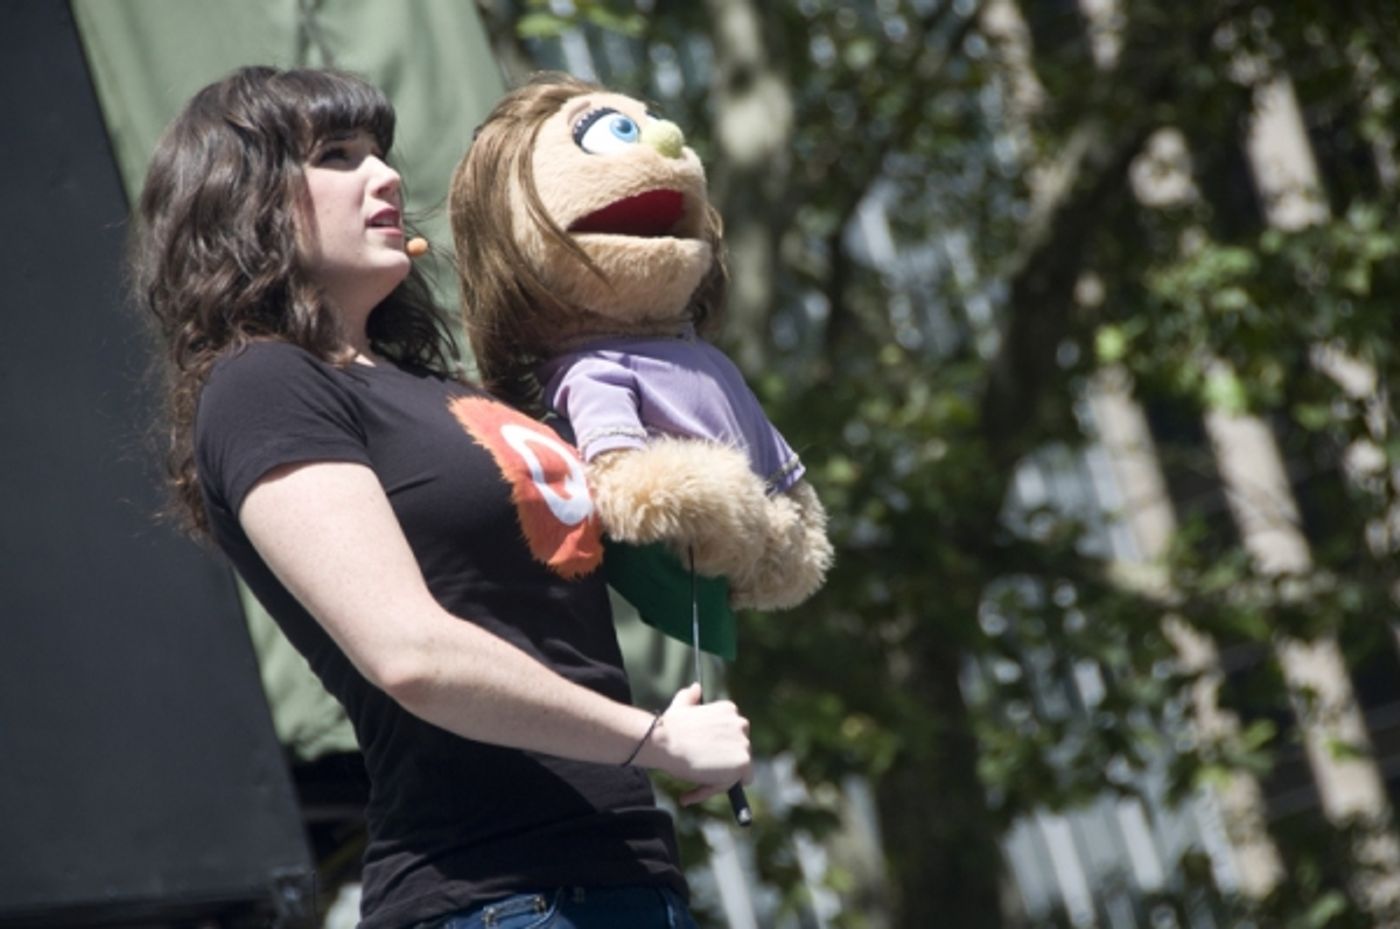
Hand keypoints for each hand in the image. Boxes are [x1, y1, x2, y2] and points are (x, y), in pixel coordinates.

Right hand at [641, 683, 752, 805]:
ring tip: (698, 776)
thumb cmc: (670, 727)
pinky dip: (719, 787)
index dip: (719, 748)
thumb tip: (696, 688)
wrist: (666, 742)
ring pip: (739, 769)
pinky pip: (738, 783)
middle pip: (739, 751)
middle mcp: (742, 724)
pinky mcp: (744, 762)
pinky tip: (698, 787)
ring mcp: (744, 743)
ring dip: (722, 775)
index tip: (703, 754)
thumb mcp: (680, 705)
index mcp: (730, 710)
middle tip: (699, 767)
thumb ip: (689, 697)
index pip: (734, 735)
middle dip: (723, 760)